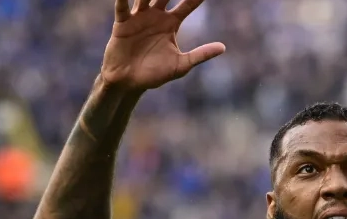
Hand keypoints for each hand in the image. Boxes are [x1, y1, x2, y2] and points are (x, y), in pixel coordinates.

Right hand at [102, 0, 224, 90]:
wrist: (129, 82)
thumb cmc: (155, 74)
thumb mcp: (181, 65)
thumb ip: (200, 54)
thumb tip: (223, 47)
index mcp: (171, 23)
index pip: (187, 4)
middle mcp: (156, 15)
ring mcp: (139, 17)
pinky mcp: (123, 23)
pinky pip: (122, 6)